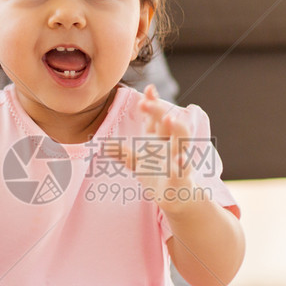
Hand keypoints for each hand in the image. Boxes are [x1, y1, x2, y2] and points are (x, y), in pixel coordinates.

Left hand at [125, 84, 195, 210]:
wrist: (176, 197)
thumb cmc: (157, 175)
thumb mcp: (136, 162)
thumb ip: (121, 151)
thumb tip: (100, 144)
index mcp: (162, 138)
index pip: (157, 116)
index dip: (153, 102)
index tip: (148, 88)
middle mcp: (173, 144)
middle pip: (168, 122)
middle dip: (158, 111)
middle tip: (144, 102)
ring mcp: (180, 158)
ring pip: (183, 140)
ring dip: (176, 128)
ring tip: (168, 118)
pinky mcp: (184, 176)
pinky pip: (185, 169)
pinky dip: (183, 164)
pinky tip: (180, 161)